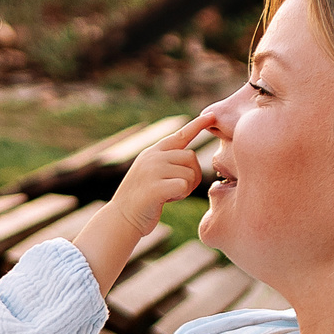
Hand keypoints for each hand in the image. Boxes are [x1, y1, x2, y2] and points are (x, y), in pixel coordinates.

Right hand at [108, 115, 214, 236]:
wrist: (121, 219)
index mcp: (153, 152)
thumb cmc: (142, 200)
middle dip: (192, 175)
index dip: (198, 125)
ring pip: (190, 173)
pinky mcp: (155, 186)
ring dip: (185, 188)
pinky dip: (180, 195)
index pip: (180, 135)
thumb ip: (167, 162)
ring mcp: (153, 170)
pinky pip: (184, 185)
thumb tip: (190, 157)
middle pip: (191, 157)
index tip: (212, 115)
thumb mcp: (151, 173)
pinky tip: (165, 200)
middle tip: (176, 189)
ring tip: (168, 195)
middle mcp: (153, 157)